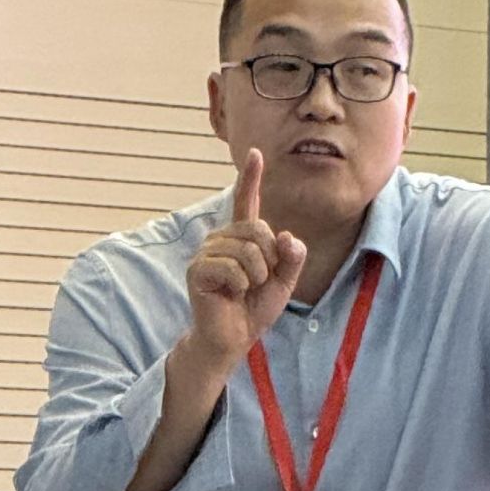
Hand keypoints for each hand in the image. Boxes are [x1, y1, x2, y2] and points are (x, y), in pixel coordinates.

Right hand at [186, 147, 306, 367]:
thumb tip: (288, 237)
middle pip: (258, 229)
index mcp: (243, 238)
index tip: (255, 153)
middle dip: (269, 260)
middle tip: (258, 282)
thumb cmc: (254, 310)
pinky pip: (231, 267)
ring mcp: (207, 251)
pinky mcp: (197, 268)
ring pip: (248, 250)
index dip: (251, 178)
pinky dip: (240, 285)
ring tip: (244, 290)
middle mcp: (223, 238)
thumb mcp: (284, 283)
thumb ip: (292, 259)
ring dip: (255, 276)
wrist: (233, 338)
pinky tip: (231, 294)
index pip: (247, 202)